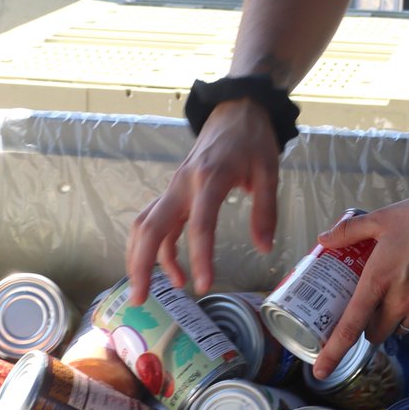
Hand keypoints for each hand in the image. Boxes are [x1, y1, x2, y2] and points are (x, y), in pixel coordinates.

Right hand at [125, 98, 280, 303]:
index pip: (199, 224)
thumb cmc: (252, 139)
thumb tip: (263, 248)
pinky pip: (155, 220)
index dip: (200, 258)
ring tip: (150, 291)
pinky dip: (155, 247)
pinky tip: (170, 270)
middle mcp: (183, 184)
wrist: (236, 109)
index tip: (205, 286)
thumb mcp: (269, 171)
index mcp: (210, 178)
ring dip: (140, 258)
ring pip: (144, 224)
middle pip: (151, 227)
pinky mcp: (174, 190)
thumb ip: (265, 210)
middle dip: (141, 265)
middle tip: (142, 300)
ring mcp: (174, 187)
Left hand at [310, 188, 408, 378]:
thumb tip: (324, 239)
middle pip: (374, 334)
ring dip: (389, 319)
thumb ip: (350, 231)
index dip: (332, 352)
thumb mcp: (383, 218)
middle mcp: (399, 301)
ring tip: (392, 291)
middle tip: (364, 304)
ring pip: (397, 328)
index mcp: (378, 281)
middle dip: (365, 326)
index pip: (350, 326)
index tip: (320, 371)